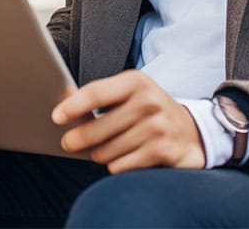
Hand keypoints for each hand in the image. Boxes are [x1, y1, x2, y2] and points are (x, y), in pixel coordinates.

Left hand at [52, 69, 203, 172]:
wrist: (192, 133)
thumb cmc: (148, 112)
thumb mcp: (129, 95)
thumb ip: (100, 98)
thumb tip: (61, 109)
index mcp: (136, 81)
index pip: (96, 92)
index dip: (72, 106)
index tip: (55, 117)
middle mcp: (149, 101)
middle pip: (97, 127)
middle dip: (77, 139)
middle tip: (68, 143)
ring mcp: (157, 126)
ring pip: (106, 151)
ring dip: (99, 155)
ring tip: (105, 149)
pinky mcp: (162, 151)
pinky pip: (119, 166)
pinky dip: (115, 166)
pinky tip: (124, 158)